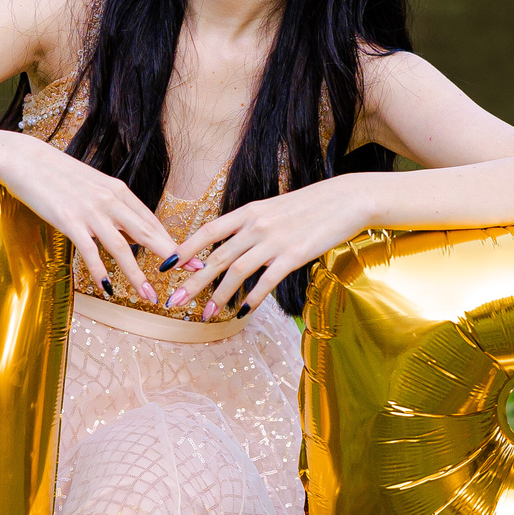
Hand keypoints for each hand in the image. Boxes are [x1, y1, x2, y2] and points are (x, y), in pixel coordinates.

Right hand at [0, 132, 174, 303]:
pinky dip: (99, 271)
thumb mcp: (94, 188)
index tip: (189, 258)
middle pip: (146, 233)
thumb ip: (114, 209)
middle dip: (170, 256)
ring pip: (121, 247)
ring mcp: (89, 211)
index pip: (151, 221)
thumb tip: (132, 234)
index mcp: (118, 191)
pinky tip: (107, 288)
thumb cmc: (60, 175)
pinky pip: (89, 251)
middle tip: (191, 273)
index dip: (171, 242)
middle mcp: (109, 200)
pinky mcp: (68, 221)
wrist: (26, 160)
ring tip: (149, 295)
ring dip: (137, 274)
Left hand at [168, 177, 373, 319]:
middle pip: (216, 257)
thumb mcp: (273, 208)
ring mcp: (275, 241)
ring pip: (236, 272)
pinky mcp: (294, 256)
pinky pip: (266, 281)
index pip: (208, 231)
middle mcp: (256, 225)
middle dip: (192, 282)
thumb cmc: (310, 205)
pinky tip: (242, 312)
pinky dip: (251, 298)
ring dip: (218, 296)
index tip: (167, 266)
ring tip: (205, 315)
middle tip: (173, 301)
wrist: (346, 199)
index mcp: (249, 211)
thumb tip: (230, 243)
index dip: (185, 249)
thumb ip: (251, 224)